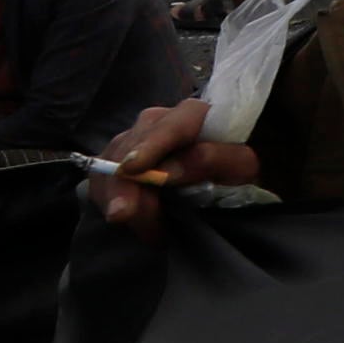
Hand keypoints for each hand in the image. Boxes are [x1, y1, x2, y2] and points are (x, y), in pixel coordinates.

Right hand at [90, 96, 252, 232]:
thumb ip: (214, 159)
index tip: (131, 170)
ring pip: (109, 163)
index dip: (149, 148)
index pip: (170, 127)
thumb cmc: (239, 165)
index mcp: (193, 114)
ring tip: (145, 229)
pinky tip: (125, 217)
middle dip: (124, 184)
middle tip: (125, 217)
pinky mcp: (118, 158)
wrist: (228, 170)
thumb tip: (169, 171)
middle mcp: (157, 120)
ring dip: (117, 197)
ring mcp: (133, 138)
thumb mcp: (242, 164)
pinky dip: (108, 198)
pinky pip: (101, 176)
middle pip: (129, 148)